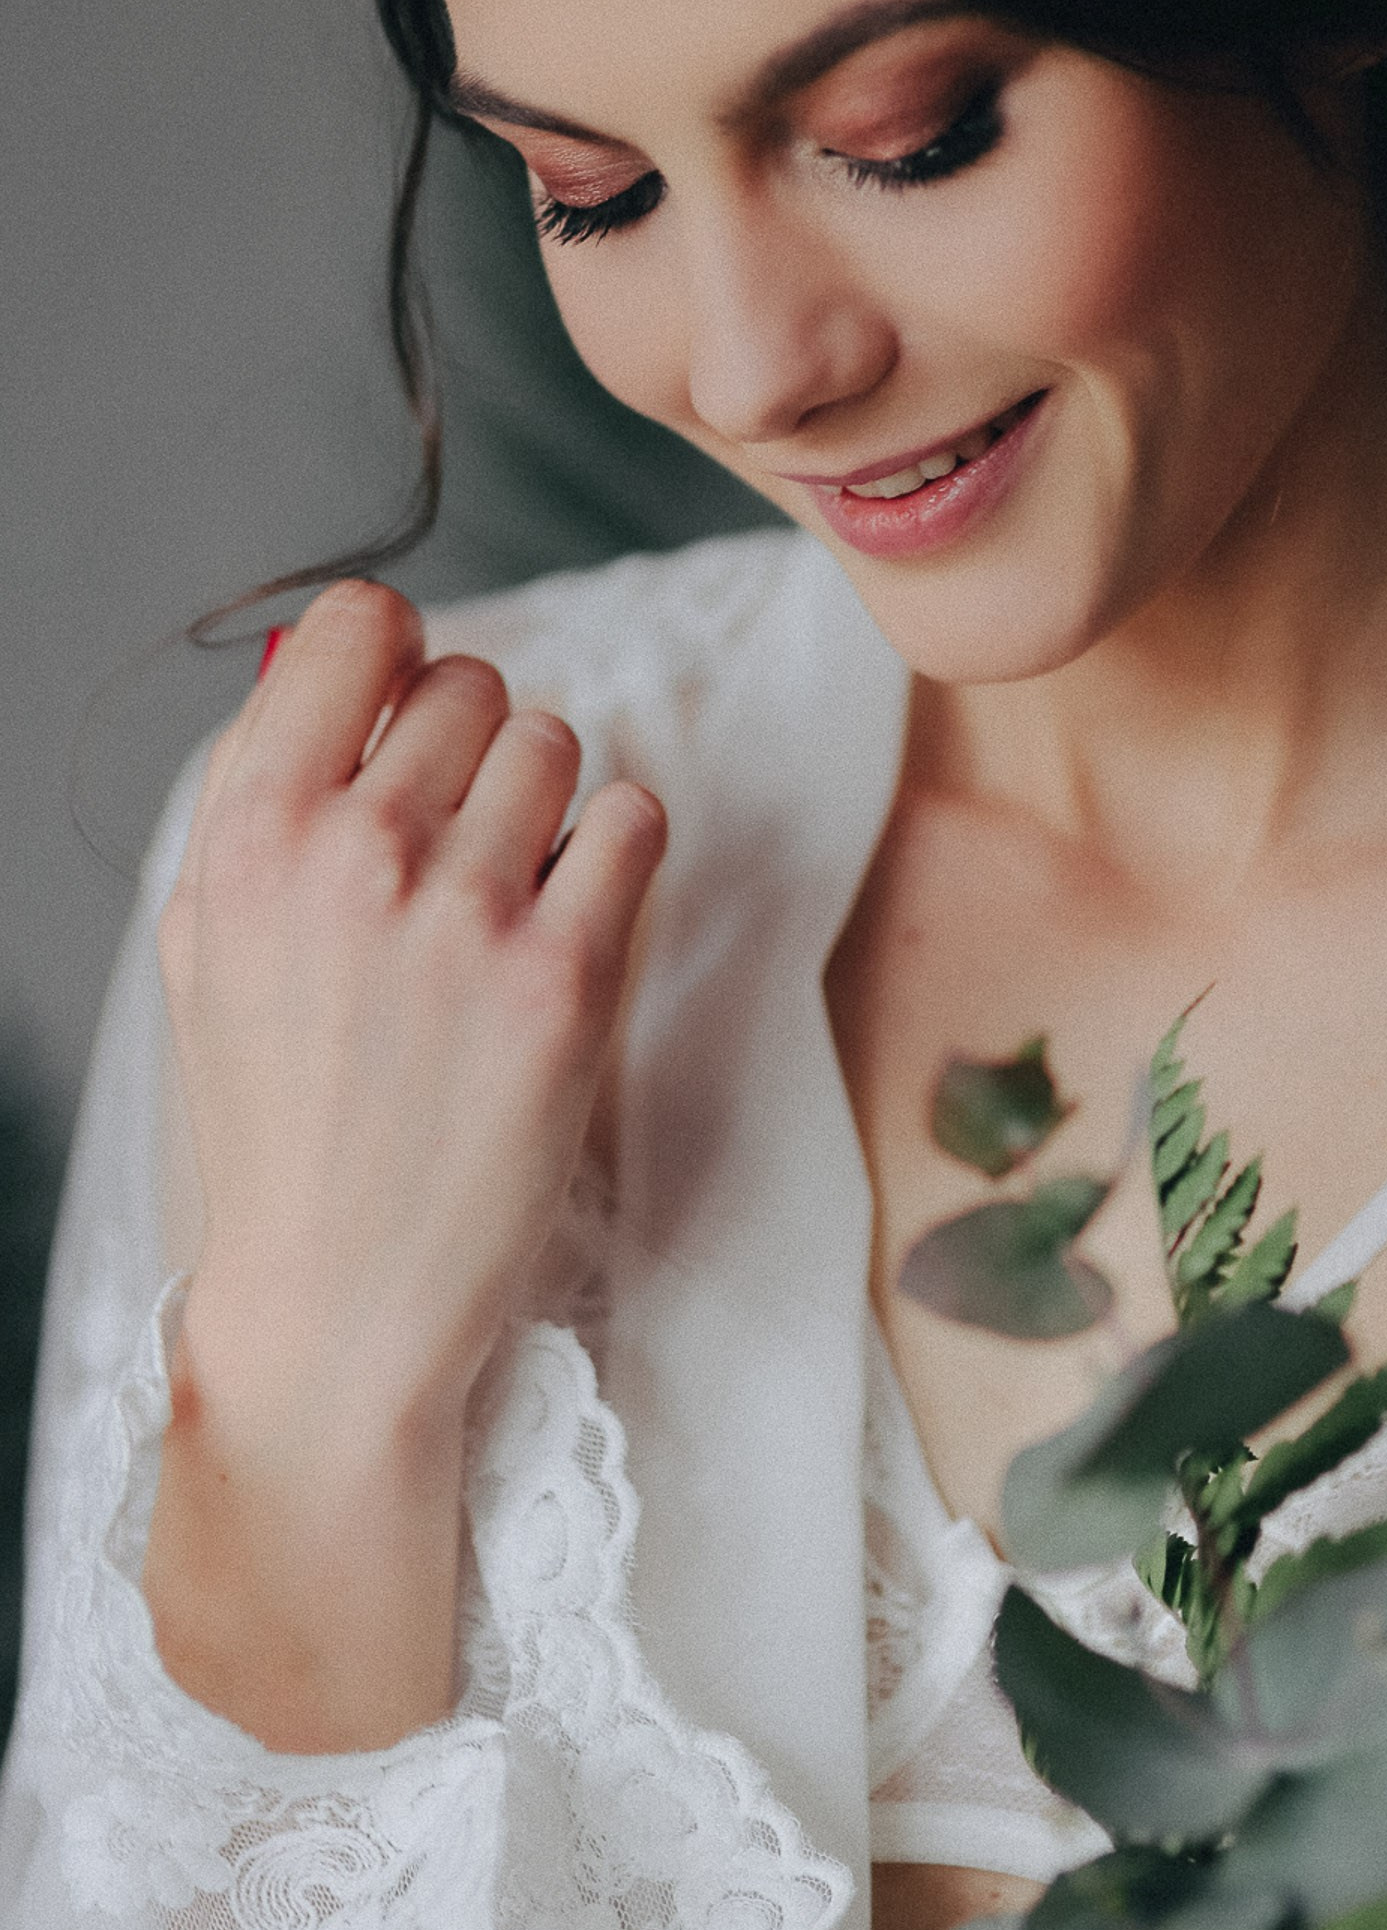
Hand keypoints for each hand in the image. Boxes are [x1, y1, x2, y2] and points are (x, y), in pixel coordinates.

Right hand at [145, 576, 665, 1746]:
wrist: (337, 1303)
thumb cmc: (276, 1117)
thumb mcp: (211, 940)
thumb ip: (267, 791)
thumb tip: (347, 659)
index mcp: (251, 832)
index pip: (355, 625)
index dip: (396, 651)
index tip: (408, 698)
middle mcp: (354, 852)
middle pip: (471, 684)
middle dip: (472, 748)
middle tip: (455, 843)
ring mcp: (467, 912)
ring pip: (557, 742)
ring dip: (546, 802)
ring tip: (505, 894)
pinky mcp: (567, 975)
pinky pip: (633, 818)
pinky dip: (613, 852)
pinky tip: (569, 919)